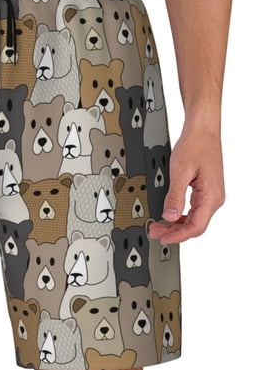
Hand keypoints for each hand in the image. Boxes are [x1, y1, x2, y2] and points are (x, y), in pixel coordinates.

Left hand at [147, 126, 224, 244]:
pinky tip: (169, 214)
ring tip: (158, 225)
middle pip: (195, 225)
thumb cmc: (195, 145)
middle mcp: (214, 198)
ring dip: (176, 224)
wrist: (202, 130)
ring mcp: (210, 194)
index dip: (178, 236)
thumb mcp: (180, 172)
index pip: (196, 227)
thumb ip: (174, 196)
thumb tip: (169, 216)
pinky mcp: (205, 190)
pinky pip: (193, 209)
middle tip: (155, 232)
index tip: (164, 239)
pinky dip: (180, 214)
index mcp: (211, 196)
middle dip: (174, 231)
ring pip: (194, 218)